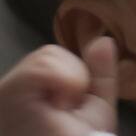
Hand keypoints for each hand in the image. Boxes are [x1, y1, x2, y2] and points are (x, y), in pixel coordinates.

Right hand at [0, 37, 117, 135]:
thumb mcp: (95, 109)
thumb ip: (99, 75)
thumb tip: (104, 40)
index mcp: (22, 95)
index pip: (49, 61)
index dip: (74, 80)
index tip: (68, 109)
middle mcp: (5, 93)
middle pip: (49, 55)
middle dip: (73, 81)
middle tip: (64, 114)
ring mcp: (4, 94)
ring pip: (48, 56)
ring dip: (70, 85)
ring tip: (59, 115)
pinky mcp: (8, 95)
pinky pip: (44, 65)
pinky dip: (66, 82)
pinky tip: (58, 108)